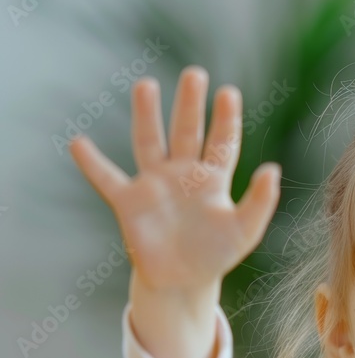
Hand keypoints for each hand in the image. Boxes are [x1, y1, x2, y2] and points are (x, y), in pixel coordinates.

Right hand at [68, 65, 281, 293]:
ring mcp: (155, 185)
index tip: (229, 93)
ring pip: (150, 142)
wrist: (182, 283)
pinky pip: (107, 179)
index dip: (226, 119)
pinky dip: (92, 163)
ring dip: (147, 115)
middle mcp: (183, 175)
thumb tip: (273, 169)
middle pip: (187, 132)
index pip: (222, 142)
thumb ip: (261, 201)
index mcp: (213, 180)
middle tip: (195, 74)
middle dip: (190, 105)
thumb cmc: (216, 256)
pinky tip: (78, 143)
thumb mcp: (246, 230)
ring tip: (146, 85)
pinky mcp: (129, 203)